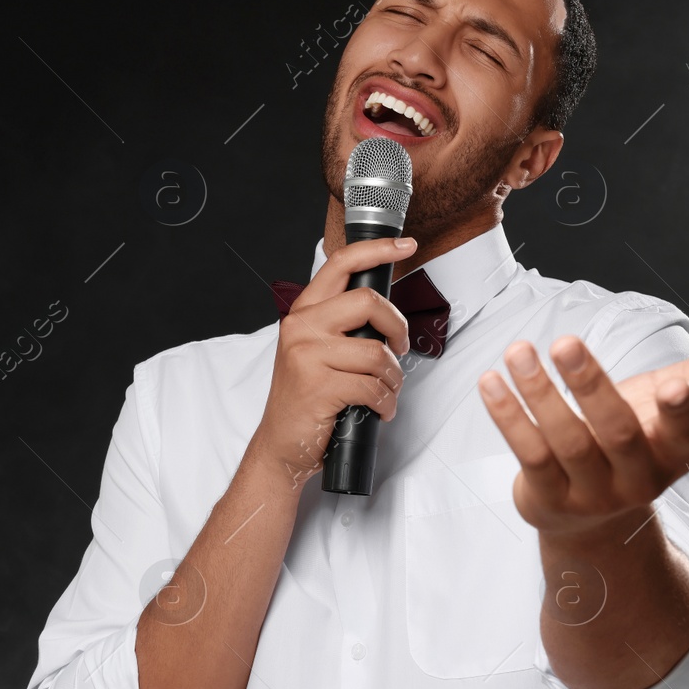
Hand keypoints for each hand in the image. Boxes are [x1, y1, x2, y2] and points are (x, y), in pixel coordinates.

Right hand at [250, 236, 416, 487]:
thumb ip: (342, 325)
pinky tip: (378, 409)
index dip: (378, 250)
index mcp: (304, 312)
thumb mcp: (316, 350)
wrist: (282, 443)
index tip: (406, 245)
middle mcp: (301, 326)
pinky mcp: (318, 385)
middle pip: (369, 302)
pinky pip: (373, 386)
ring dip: (393, 377)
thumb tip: (385, 311)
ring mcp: (307, 355)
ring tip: (385, 391)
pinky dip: (385, 402)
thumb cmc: (307, 398)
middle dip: (398, 328)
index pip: (341, 263)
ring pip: (377, 352)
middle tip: (400, 349)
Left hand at [477, 317, 688, 538]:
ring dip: (540, 393)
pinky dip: (509, 417)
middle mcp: (636, 479)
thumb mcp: (674, 405)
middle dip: (591, 386)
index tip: (676, 383)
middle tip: (566, 342)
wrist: (593, 514)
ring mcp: (591, 493)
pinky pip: (528, 454)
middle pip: (616, 432)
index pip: (682, 434)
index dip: (680, 411)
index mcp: (674, 453)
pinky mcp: (549, 498)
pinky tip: (491, 381)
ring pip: (566, 442)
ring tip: (519, 350)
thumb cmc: (637, 439)